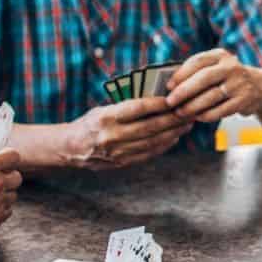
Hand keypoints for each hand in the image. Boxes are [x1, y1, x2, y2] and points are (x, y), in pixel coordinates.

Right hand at [67, 98, 192, 169]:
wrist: (72, 149)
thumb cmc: (91, 123)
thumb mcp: (103, 110)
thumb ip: (126, 107)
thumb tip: (157, 100)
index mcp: (105, 118)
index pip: (136, 109)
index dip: (157, 104)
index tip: (173, 98)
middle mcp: (112, 136)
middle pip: (150, 127)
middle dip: (173, 119)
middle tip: (189, 110)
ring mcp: (118, 152)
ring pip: (153, 141)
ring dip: (173, 132)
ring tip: (187, 123)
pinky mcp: (123, 163)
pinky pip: (149, 154)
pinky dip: (165, 145)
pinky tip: (175, 137)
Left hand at [166, 49, 261, 121]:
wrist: (260, 86)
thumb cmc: (226, 78)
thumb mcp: (216, 67)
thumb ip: (196, 72)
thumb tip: (170, 86)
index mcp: (220, 55)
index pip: (198, 61)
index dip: (181, 74)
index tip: (168, 86)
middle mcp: (231, 67)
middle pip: (204, 78)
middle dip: (184, 91)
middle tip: (169, 102)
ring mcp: (239, 83)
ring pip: (212, 96)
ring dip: (193, 106)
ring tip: (180, 113)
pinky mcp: (244, 100)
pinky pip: (222, 110)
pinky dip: (207, 115)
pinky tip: (197, 117)